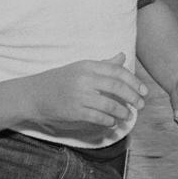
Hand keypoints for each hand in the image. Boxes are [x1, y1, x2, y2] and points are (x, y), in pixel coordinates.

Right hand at [20, 53, 147, 140]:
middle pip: (117, 87)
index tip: (144, 91)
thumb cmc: (59, 80)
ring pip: (109, 104)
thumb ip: (103, 64)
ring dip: (122, 112)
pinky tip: (112, 122)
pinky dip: (108, 121)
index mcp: (87, 65)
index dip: (134, 82)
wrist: (33, 95)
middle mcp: (84, 78)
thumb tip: (122, 56)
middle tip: (141, 105)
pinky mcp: (74, 111)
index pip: (117, 71)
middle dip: (133, 97)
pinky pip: (97, 117)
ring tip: (127, 116)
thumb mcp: (80, 68)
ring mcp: (79, 95)